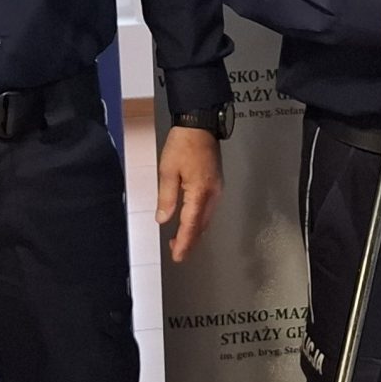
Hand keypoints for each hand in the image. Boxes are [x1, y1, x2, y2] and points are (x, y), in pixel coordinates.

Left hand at [157, 127, 224, 261]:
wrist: (200, 125)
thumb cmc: (183, 144)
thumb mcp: (167, 171)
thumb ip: (166, 197)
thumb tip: (163, 219)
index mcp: (200, 192)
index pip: (191, 224)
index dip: (184, 242)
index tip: (177, 256)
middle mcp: (212, 194)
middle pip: (202, 225)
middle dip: (190, 241)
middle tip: (176, 253)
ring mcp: (217, 190)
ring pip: (207, 219)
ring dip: (194, 231)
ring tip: (180, 241)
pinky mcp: (216, 184)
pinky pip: (209, 209)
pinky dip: (199, 220)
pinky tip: (190, 222)